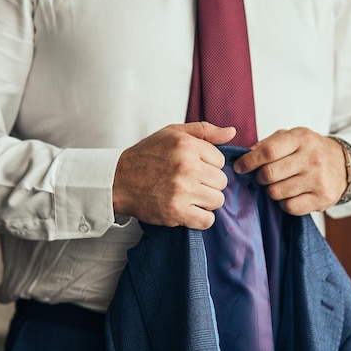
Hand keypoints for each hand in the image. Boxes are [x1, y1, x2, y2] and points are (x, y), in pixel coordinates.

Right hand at [113, 122, 235, 229]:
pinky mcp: (176, 211)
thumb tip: (232, 132)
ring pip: (217, 201)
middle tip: (191, 184)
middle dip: (209, 184)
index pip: (221, 160)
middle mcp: (187, 166)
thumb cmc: (146, 156)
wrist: (118, 180)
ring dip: (206, 201)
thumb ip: (204, 130)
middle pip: (221, 182)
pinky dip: (201, 218)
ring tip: (189, 196)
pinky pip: (207, 220)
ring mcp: (182, 190)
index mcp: (187, 145)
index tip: (194, 168)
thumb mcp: (172, 133)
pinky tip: (189, 210)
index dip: (209, 166)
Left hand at [232, 127, 346, 214]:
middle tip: (263, 176)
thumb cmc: (309, 150)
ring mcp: (318, 179)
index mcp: (302, 138)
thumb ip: (268, 144)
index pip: (268, 151)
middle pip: (269, 174)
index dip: (249, 161)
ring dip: (272, 190)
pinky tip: (291, 194)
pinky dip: (284, 203)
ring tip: (280, 184)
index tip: (240, 167)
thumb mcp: (291, 137)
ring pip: (276, 192)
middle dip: (259, 177)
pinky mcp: (322, 198)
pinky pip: (289, 207)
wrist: (342, 164)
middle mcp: (312, 157)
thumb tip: (245, 156)